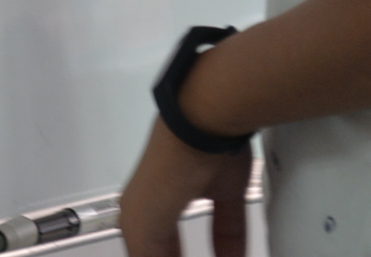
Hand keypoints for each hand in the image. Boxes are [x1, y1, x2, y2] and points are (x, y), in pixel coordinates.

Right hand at [116, 120, 250, 256]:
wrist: (204, 128)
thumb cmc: (166, 170)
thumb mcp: (144, 227)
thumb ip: (148, 256)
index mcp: (138, 213)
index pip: (143, 255)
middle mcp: (164, 204)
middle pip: (169, 251)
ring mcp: (195, 195)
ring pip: (198, 244)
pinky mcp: (226, 191)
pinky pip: (230, 231)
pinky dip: (232, 250)